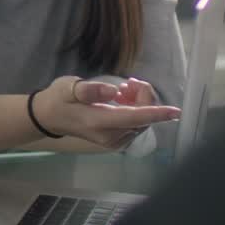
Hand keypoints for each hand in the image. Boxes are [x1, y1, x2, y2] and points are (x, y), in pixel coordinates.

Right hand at [32, 76, 178, 149]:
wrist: (48, 117)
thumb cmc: (58, 99)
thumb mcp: (68, 87)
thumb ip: (89, 89)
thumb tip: (112, 91)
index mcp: (99, 122)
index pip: (134, 118)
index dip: (156, 113)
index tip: (175, 111)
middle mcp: (110, 136)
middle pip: (142, 118)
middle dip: (143, 97)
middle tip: (129, 82)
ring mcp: (114, 142)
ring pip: (142, 122)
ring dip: (140, 104)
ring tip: (124, 89)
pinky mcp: (116, 142)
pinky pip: (136, 126)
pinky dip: (137, 112)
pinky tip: (124, 101)